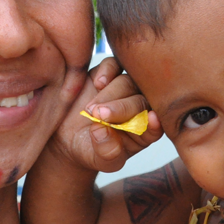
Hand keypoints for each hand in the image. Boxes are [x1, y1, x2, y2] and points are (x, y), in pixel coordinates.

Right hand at [47, 57, 163, 172]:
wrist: (66, 135)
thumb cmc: (89, 150)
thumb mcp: (98, 159)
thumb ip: (106, 152)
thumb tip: (103, 131)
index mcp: (145, 130)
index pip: (157, 125)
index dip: (155, 123)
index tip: (151, 120)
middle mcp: (139, 106)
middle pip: (140, 101)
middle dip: (121, 108)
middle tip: (99, 116)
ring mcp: (125, 87)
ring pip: (127, 82)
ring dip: (109, 95)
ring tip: (90, 110)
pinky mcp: (108, 72)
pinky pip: (115, 64)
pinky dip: (108, 71)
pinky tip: (97, 83)